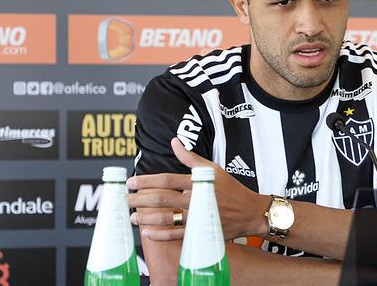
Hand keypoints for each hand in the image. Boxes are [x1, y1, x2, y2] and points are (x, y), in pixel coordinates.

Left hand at [127, 138, 270, 240]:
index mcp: (198, 182)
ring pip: (165, 218)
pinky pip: (176, 235)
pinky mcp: (200, 232)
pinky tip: (147, 232)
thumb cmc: (232, 189)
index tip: (131, 182)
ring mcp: (197, 218)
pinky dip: (160, 235)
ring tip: (132, 216)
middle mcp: (195, 200)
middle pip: (161, 199)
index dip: (146, 181)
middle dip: (140, 199)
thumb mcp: (213, 169)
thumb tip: (174, 142)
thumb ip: (190, 157)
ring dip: (145, 217)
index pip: (166, 180)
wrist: (250, 213)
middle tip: (125, 199)